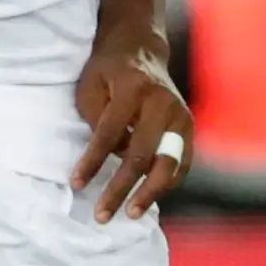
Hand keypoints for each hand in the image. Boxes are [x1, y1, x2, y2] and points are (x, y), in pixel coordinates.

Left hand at [75, 29, 189, 221]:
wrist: (142, 50)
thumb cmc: (108, 72)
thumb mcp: (91, 85)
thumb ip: (96, 120)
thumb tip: (110, 158)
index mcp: (132, 88)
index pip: (109, 134)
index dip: (92, 162)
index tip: (76, 185)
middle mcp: (161, 102)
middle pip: (141, 155)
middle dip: (120, 188)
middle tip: (102, 214)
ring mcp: (180, 114)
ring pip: (168, 163)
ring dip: (149, 193)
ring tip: (131, 214)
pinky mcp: (188, 126)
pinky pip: (181, 163)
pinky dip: (166, 184)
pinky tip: (149, 199)